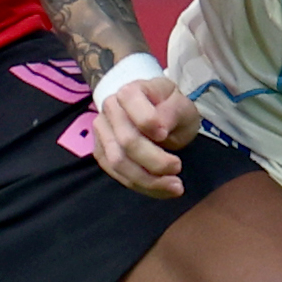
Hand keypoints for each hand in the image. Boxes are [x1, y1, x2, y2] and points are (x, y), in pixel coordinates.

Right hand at [95, 74, 201, 198]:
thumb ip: (172, 112)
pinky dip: (141, 186)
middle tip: (178, 169)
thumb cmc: (168, 107)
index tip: (167, 135)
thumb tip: (160, 129)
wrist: (153, 111)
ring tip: (174, 186)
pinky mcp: (102, 153)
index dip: (150, 124)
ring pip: (118, 163)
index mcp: (130, 92)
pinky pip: (117, 175)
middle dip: (155, 162)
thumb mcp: (180, 104)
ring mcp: (102, 132)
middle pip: (127, 142)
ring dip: (148, 180)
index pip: (132, 107)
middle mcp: (110, 109)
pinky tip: (161, 189)